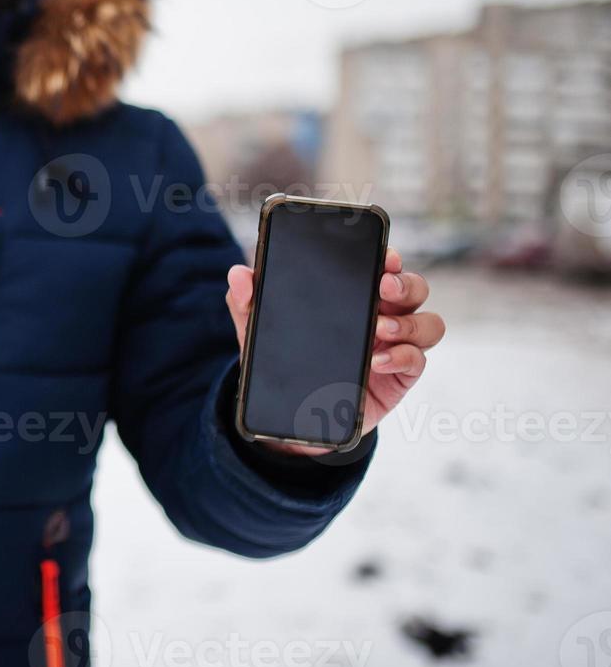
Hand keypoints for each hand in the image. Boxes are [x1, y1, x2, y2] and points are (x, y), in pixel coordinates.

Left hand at [223, 246, 446, 455]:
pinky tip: (377, 360)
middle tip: (383, 286)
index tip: (382, 254)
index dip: (387, 255)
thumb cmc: (287, 358)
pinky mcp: (400, 375)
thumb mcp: (260, 331)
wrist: (296, 413)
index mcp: (355, 294)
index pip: (381, 266)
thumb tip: (239, 275)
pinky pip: (418, 360)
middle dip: (405, 282)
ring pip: (428, 323)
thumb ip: (248, 302)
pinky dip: (403, 356)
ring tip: (380, 327)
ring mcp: (396, 345)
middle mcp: (384, 313)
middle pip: (414, 288)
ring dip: (408, 322)